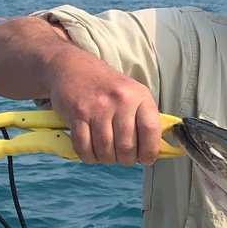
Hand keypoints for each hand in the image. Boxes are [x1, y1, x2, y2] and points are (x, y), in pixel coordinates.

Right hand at [49, 51, 163, 165]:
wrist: (74, 67)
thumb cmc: (107, 87)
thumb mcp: (133, 94)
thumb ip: (144, 119)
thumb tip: (152, 150)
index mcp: (139, 96)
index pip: (151, 129)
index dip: (151, 150)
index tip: (147, 160)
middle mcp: (120, 100)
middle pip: (127, 145)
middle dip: (126, 159)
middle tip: (124, 158)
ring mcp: (98, 107)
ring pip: (106, 149)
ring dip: (108, 159)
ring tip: (108, 155)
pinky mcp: (78, 114)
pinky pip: (84, 146)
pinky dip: (89, 156)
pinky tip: (92, 153)